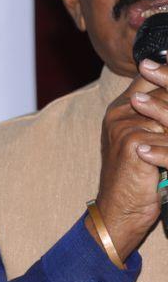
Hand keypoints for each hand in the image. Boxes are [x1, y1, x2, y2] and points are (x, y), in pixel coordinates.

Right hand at [96, 58, 167, 256]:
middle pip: (164, 89)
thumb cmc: (137, 179)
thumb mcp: (147, 142)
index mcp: (121, 108)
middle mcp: (120, 112)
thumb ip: (158, 117)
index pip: (149, 76)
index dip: (166, 70)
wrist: (119, 211)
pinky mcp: (133, 143)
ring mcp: (124, 126)